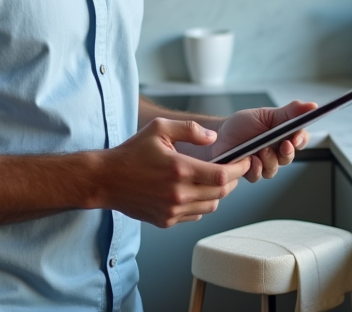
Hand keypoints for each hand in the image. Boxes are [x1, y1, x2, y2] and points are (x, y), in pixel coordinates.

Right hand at [100, 118, 249, 227]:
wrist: (106, 180)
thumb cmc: (132, 152)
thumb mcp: (159, 129)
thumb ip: (189, 130)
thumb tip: (213, 138)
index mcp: (180, 169)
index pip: (223, 175)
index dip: (240, 168)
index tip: (245, 160)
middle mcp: (178, 193)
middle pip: (221, 193)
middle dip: (233, 180)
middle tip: (234, 169)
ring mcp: (172, 210)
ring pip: (211, 206)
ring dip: (218, 193)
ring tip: (214, 179)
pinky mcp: (166, 221)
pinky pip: (195, 215)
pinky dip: (201, 204)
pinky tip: (195, 191)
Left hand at [206, 100, 318, 182]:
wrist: (217, 136)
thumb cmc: (241, 124)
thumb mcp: (266, 115)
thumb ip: (289, 112)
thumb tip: (312, 106)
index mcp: (282, 134)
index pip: (300, 139)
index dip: (301, 139)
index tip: (296, 138)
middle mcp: (275, 150)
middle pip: (290, 156)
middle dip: (287, 152)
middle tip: (282, 145)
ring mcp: (264, 162)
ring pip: (275, 168)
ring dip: (269, 159)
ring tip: (258, 150)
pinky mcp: (251, 172)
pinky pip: (259, 175)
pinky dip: (255, 168)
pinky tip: (249, 160)